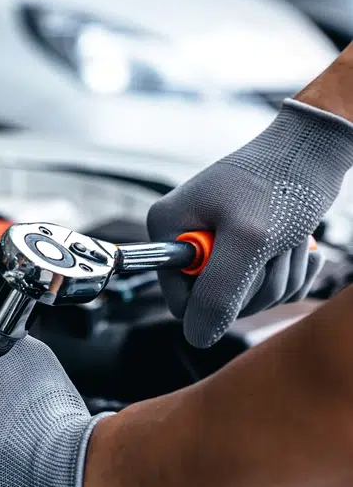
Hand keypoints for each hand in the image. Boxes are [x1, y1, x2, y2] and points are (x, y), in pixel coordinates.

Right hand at [147, 99, 352, 348]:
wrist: (317, 148)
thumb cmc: (281, 180)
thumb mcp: (249, 239)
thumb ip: (218, 293)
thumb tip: (197, 337)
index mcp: (169, 229)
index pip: (180, 300)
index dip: (216, 297)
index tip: (243, 264)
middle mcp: (186, 238)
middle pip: (216, 302)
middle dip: (257, 283)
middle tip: (272, 245)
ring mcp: (217, 246)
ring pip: (248, 297)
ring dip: (280, 276)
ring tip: (287, 238)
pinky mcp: (247, 250)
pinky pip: (269, 287)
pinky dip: (292, 272)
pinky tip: (297, 245)